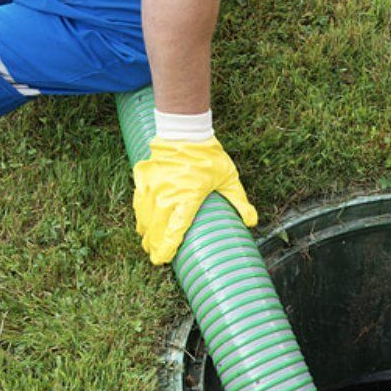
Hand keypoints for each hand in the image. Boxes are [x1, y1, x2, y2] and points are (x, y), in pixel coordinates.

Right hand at [132, 136, 257, 264]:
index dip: (167, 248)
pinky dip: (140, 214)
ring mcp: (152, 187)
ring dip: (145, 232)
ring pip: (144, 217)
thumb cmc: (208, 155)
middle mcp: (166, 195)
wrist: (185, 130)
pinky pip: (139, 201)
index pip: (174, 231)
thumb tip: (252, 222)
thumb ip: (239, 202)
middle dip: (154, 245)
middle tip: (155, 257)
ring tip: (148, 243)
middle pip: (155, 228)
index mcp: (187, 198)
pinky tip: (142, 222)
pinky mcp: (143, 178)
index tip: (162, 260)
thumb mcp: (228, 179)